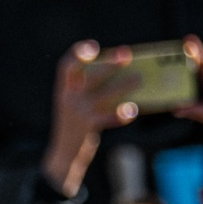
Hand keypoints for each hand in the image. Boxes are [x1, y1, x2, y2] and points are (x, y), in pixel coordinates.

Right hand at [41, 41, 142, 195]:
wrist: (63, 156)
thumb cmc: (75, 126)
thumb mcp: (73, 106)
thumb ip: (87, 91)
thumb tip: (120, 76)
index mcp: (63, 90)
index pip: (66, 66)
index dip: (78, 54)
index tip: (93, 47)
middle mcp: (68, 98)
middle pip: (91, 76)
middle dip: (110, 64)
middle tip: (126, 56)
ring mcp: (78, 113)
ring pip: (105, 94)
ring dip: (123, 86)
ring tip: (138, 80)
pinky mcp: (88, 126)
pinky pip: (109, 117)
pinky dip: (121, 114)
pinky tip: (132, 111)